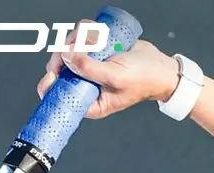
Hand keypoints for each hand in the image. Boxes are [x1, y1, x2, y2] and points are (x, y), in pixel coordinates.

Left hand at [35, 21, 181, 119]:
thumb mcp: (116, 77)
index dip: (49, 81)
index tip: (55, 70)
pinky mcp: (94, 51)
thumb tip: (66, 56)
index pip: (56, 94)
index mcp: (87, 100)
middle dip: (67, 52)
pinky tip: (99, 34)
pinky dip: (85, 31)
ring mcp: (88, 66)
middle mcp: (84, 83)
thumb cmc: (145, 80)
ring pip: (67, 48)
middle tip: (83, 45)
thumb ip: (88, 69)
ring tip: (97, 39)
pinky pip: (79, 37)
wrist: (163, 68)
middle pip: (58, 65)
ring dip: (77, 38)